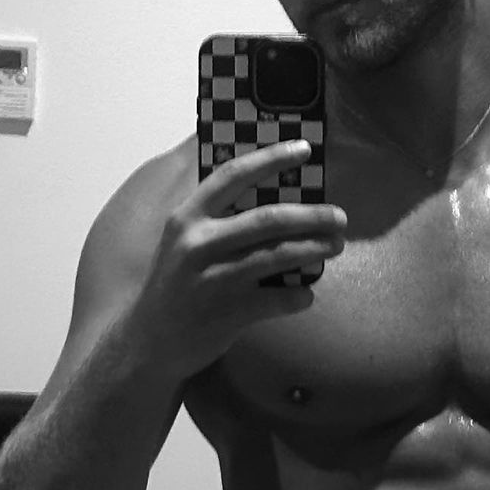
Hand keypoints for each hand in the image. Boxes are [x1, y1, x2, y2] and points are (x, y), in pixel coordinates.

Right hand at [127, 139, 345, 379]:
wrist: (149, 340)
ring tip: (336, 245)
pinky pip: (278, 300)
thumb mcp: (182, 241)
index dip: (270, 158)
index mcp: (188, 218)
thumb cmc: (176, 284)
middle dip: (312, 216)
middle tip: (340, 217)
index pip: (233, 176)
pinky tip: (307, 294)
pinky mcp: (228, 313)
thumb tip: (271, 194)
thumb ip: (217, 217)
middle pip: (268, 219)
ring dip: (315, 249)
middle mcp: (199, 243)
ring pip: (278, 257)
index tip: (304, 149)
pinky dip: (300, 296)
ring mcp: (214, 279)